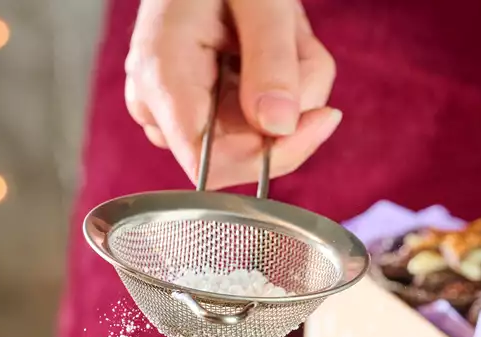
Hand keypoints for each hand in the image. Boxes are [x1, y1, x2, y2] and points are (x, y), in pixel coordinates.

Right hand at [124, 0, 339, 188]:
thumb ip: (270, 59)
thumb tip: (280, 126)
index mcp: (163, 75)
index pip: (210, 161)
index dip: (268, 154)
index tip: (320, 119)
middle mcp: (160, 102)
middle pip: (241, 151)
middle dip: (292, 105)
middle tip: (299, 44)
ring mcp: (175, 107)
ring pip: (256, 135)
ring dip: (293, 88)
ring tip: (284, 31)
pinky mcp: (196, 106)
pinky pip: (254, 120)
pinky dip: (283, 85)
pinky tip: (274, 43)